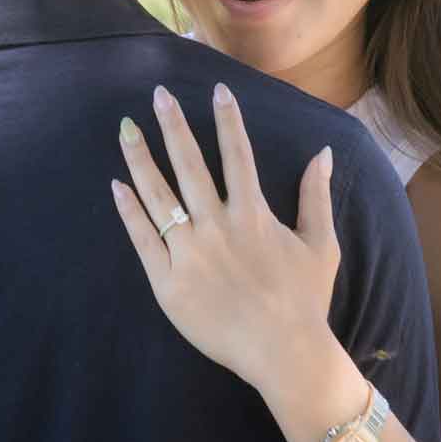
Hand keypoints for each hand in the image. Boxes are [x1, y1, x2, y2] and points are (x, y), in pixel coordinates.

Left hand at [111, 82, 342, 393]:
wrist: (283, 352)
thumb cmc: (304, 300)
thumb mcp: (320, 244)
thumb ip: (316, 196)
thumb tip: (323, 153)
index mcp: (253, 214)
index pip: (237, 154)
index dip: (228, 119)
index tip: (217, 89)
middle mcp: (218, 226)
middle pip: (189, 165)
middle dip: (173, 125)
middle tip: (159, 94)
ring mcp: (190, 253)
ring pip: (158, 196)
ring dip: (140, 159)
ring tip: (126, 129)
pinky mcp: (168, 282)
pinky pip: (142, 239)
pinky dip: (129, 211)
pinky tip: (117, 185)